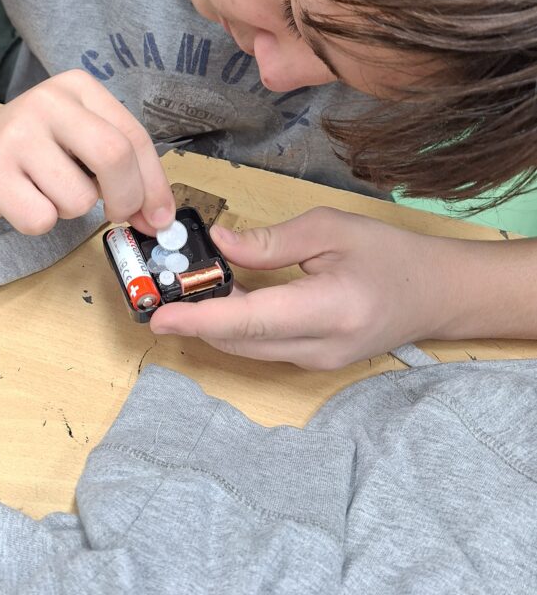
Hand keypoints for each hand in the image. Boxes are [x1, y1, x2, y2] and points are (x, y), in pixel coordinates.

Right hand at [0, 69, 174, 234]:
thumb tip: (158, 218)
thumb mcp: (81, 139)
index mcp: (78, 87)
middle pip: (113, 156)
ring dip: (71, 210)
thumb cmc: (35, 148)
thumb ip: (124, 171)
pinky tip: (22, 198)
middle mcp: (47, 101)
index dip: (154, 184)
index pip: (134, 136)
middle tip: (116, 214)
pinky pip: (41, 219)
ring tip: (46, 190)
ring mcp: (14, 133)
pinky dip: (40, 221)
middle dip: (126, 199)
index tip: (160, 216)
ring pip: (78, 199)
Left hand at [149, 207, 458, 369]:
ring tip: (181, 288)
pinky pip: (259, 347)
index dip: (201, 319)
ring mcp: (316, 363)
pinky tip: (219, 297)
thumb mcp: (331, 230)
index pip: (252, 319)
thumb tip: (220, 244)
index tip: (160, 316)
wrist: (436, 295)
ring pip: (245, 348)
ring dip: (210, 322)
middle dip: (193, 318)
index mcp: (330, 310)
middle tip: (157, 290)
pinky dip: (233, 325)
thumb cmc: (389, 255)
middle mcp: (319, 348)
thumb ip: (271, 241)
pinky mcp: (312, 364)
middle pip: (239, 340)